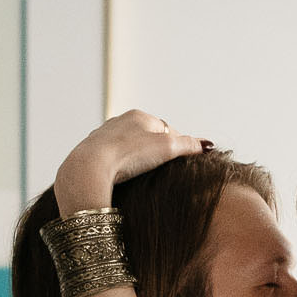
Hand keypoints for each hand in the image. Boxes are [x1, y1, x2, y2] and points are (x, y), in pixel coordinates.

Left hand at [54, 110, 209, 217]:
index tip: (182, 163)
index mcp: (138, 116)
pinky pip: (112, 159)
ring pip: (128, 148)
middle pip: (146, 138)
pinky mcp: (91, 154)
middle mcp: (118, 122)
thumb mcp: (167, 149)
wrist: (89, 169)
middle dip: (156, 153)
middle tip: (164, 173)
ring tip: (143, 178)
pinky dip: (120, 167)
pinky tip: (123, 180)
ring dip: (137, 161)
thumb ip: (189, 145)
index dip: (177, 147)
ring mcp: (103, 137)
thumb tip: (208, 145)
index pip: (166, 130)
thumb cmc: (128, 155)